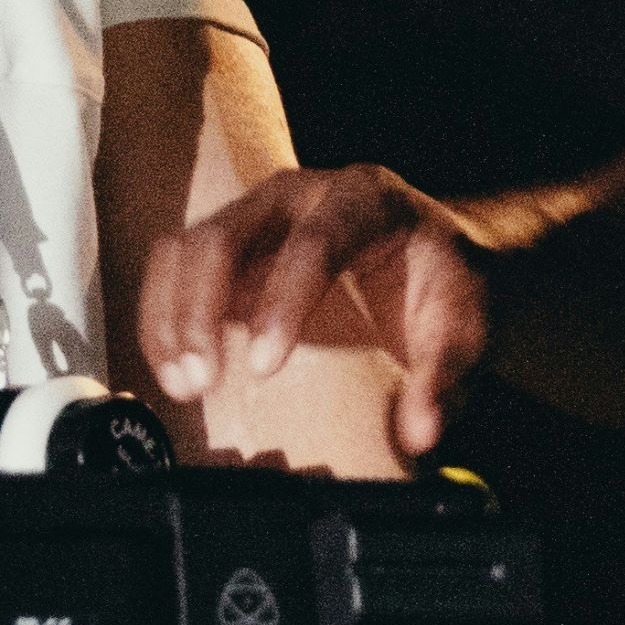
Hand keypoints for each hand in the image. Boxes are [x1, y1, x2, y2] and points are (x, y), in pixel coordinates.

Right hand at [141, 161, 492, 453]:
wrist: (432, 251)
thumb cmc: (441, 283)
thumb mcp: (462, 326)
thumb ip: (442, 375)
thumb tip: (420, 430)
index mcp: (365, 200)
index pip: (315, 241)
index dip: (283, 301)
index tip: (264, 366)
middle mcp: (299, 194)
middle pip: (227, 235)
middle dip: (201, 308)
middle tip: (202, 381)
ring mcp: (256, 214)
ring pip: (187, 247)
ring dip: (171, 316)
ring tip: (182, 383)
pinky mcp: (230, 244)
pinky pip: (176, 266)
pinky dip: (163, 317)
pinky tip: (172, 368)